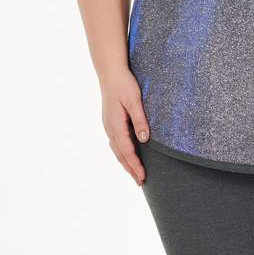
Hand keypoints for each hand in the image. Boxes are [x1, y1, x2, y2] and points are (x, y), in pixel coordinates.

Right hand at [100, 68, 149, 185]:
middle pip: (120, 154)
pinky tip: (126, 156)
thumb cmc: (124, 84)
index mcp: (115, 125)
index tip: (143, 176)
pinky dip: (121, 153)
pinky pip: (115, 142)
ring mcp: (108, 125)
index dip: (135, 165)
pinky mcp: (110, 121)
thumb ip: (139, 120)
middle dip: (130, 169)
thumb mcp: (134, 100)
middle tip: (140, 182)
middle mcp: (109, 127)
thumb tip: (144, 139)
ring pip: (116, 150)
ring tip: (134, 174)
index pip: (127, 151)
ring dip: (125, 163)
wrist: (110, 72)